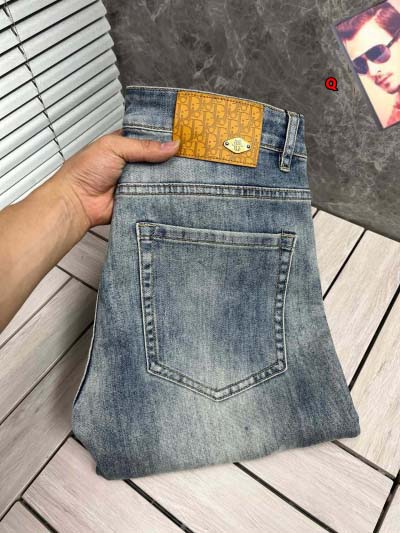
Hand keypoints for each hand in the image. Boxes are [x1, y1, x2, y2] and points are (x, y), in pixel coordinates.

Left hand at [54, 129, 180, 227]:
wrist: (77, 202)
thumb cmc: (84, 171)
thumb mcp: (114, 147)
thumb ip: (143, 146)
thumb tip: (171, 145)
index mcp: (124, 145)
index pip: (150, 138)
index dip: (165, 138)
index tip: (184, 137)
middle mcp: (131, 164)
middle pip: (158, 159)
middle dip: (171, 159)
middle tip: (189, 157)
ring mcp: (135, 183)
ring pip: (160, 179)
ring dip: (169, 178)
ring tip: (185, 173)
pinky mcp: (138, 200)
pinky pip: (156, 197)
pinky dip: (164, 196)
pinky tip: (175, 191)